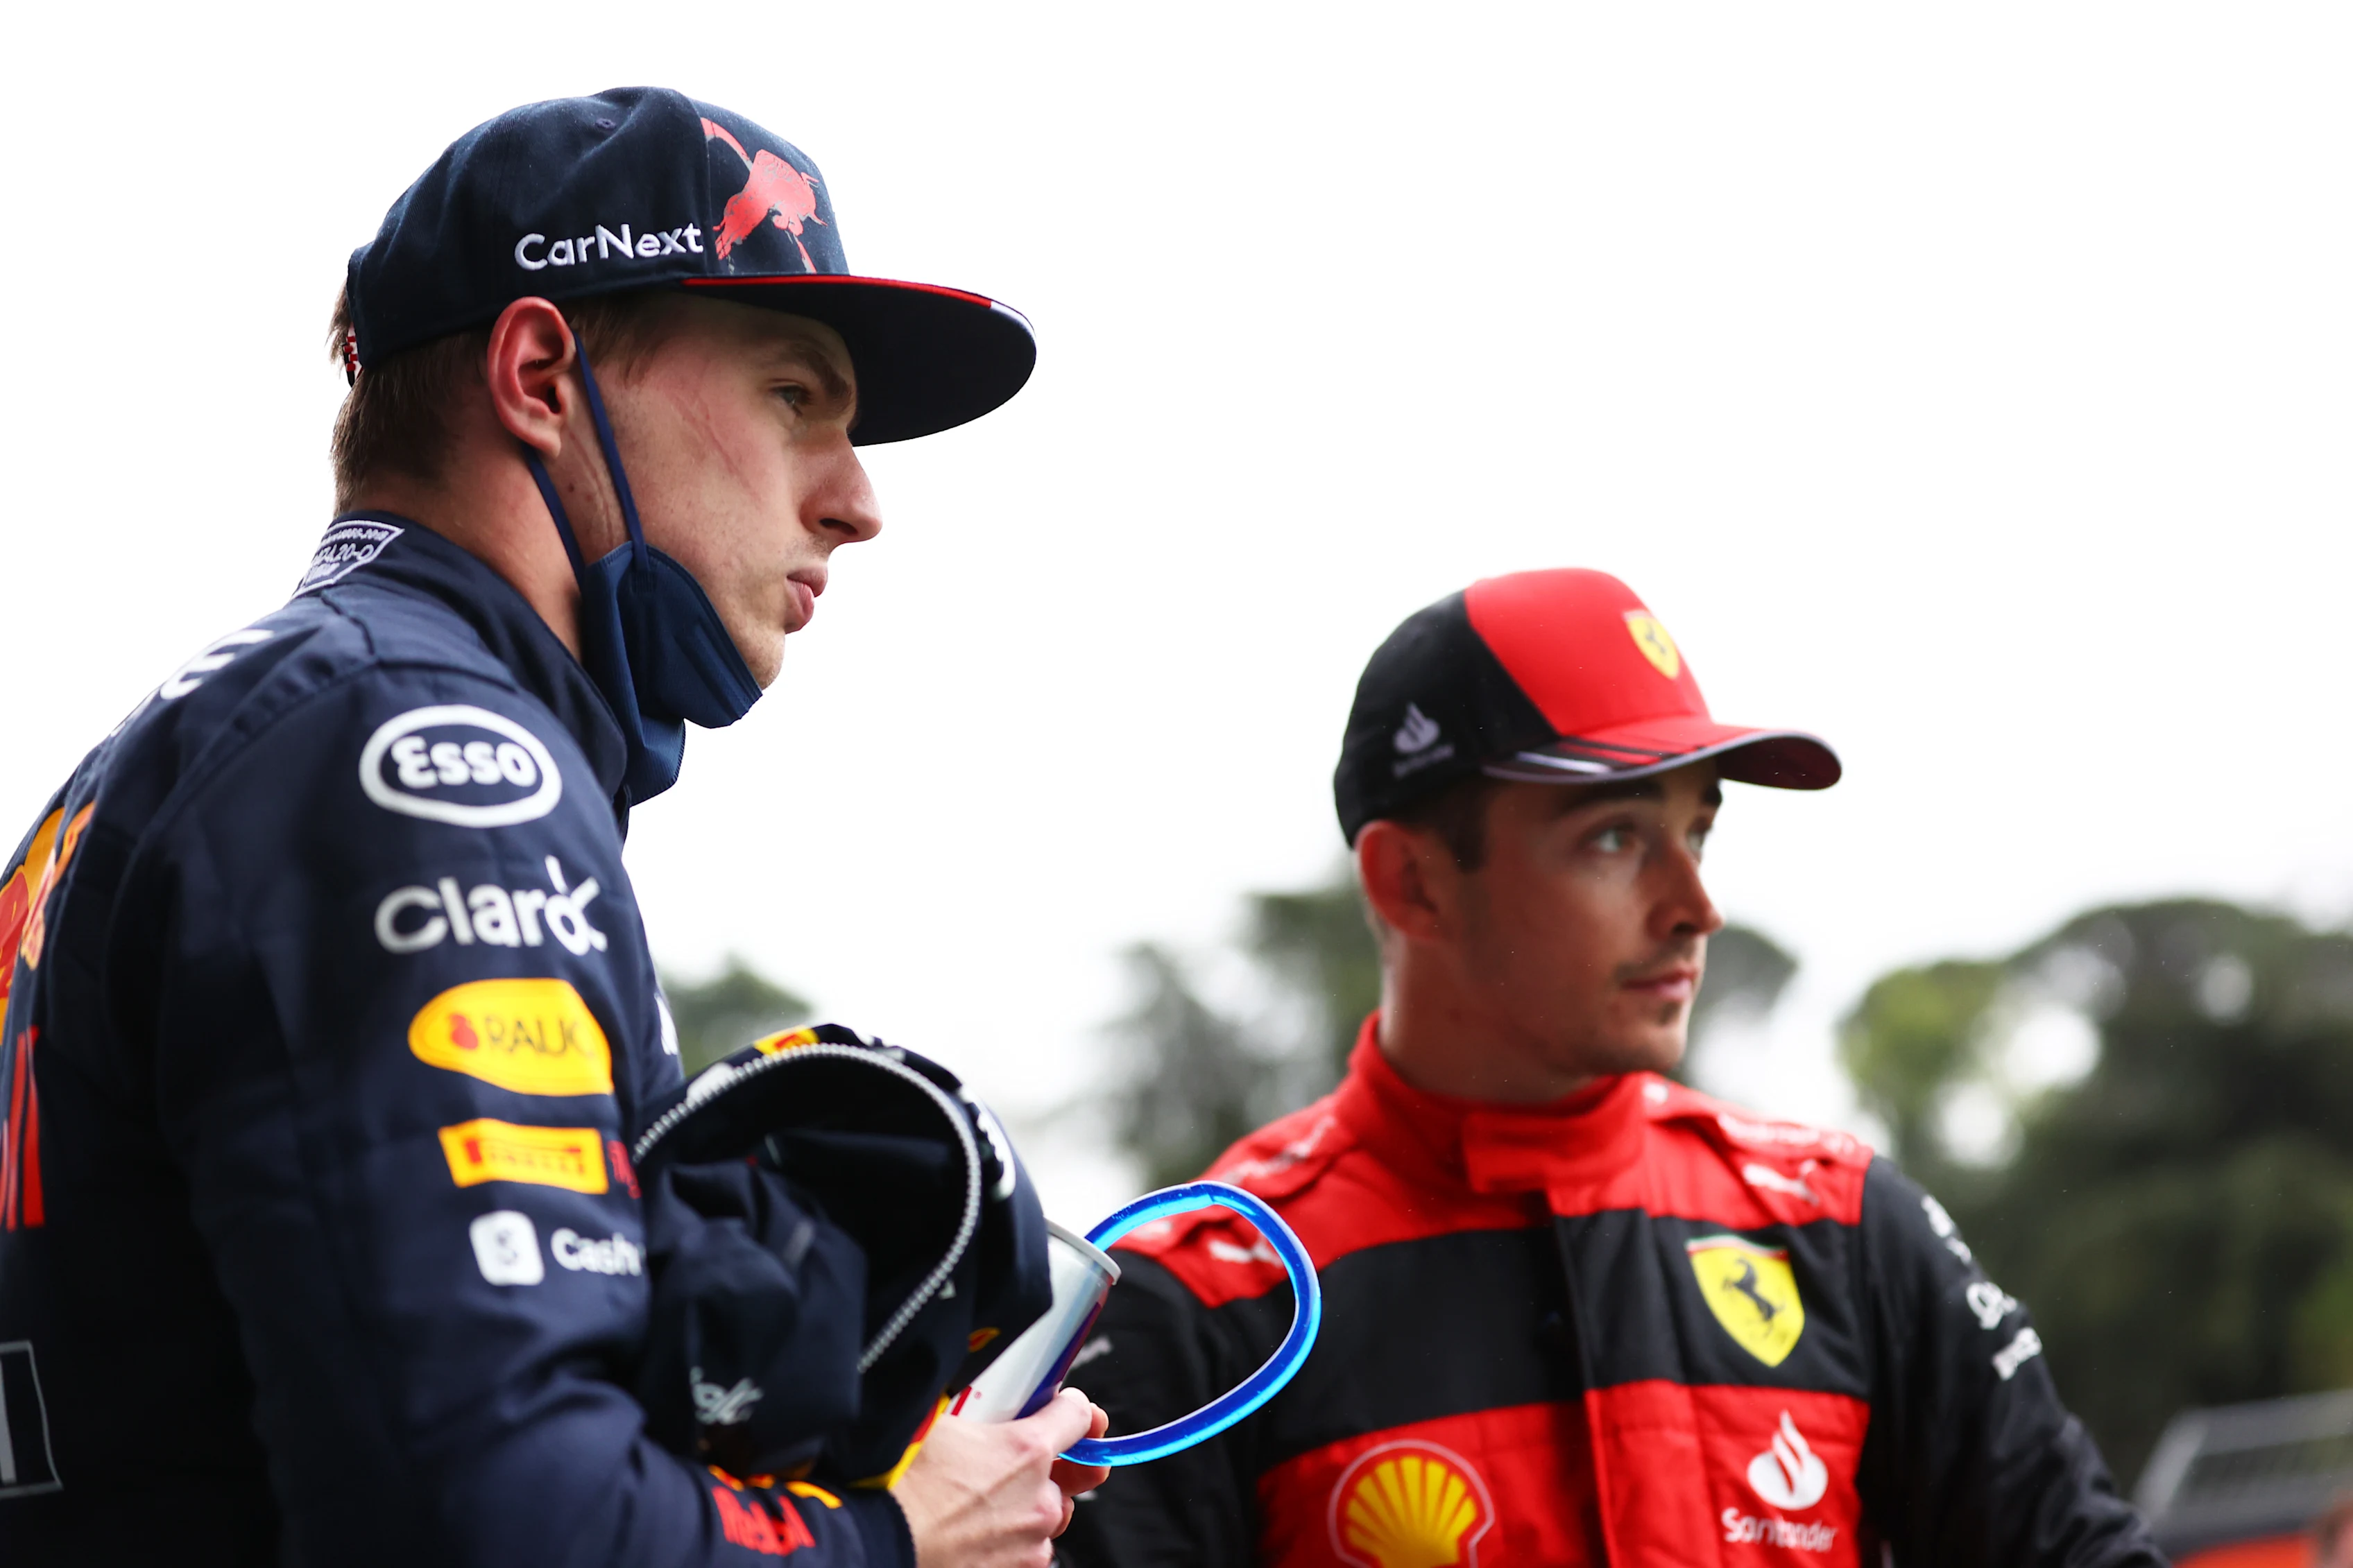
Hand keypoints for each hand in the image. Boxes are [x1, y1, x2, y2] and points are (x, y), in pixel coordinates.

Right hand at [893, 1388, 1111, 1567]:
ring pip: (1047, 1518)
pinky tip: (976, 1532)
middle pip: (1067, 1476)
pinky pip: (1029, 1551)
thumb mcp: (942, 1422)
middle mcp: (1038, 1499)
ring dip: (1027, 1509)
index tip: (1063, 1412)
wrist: (875, 1538)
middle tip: (1017, 1466)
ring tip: (983, 1505)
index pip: (1078, 1416)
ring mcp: (1030, 1543)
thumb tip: (981, 1409)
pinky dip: (1011, 1542)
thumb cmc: (899, 1481)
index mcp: (1027, 1450)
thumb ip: (981, 1416)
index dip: (1071, 1410)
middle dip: (1049, 1470)